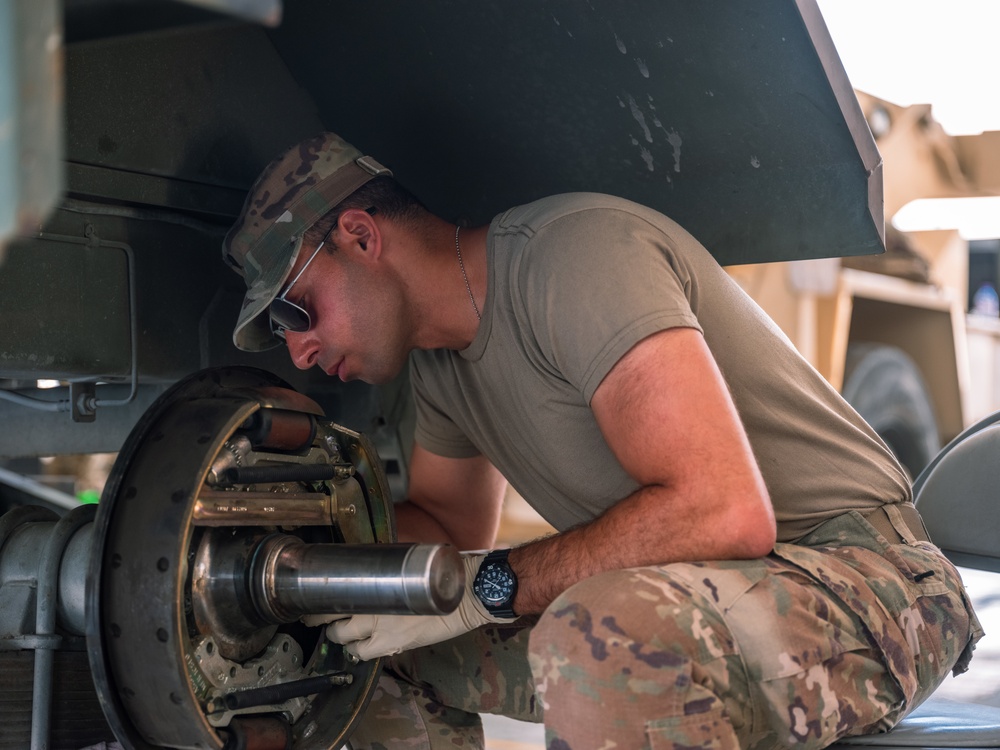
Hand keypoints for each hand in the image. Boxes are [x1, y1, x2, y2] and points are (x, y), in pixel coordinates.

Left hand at [325, 553, 515, 660]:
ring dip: (343, 638)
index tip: (312, 601)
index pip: (332, 597)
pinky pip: (365, 654)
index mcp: (373, 586)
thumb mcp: (403, 563)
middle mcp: (371, 610)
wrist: (463, 594)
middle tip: (323, 619)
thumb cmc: (439, 573)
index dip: (317, 603)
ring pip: (345, 641)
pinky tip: (364, 644)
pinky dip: (360, 651)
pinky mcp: (393, 644)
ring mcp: (381, 630)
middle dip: (325, 622)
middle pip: (332, 622)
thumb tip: (367, 569)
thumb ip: (382, 570)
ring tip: (346, 633)